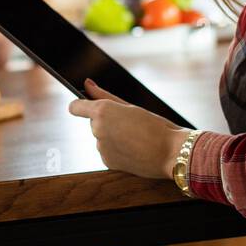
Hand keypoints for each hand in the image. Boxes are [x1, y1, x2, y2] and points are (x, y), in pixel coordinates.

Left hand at [68, 78, 191, 179]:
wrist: (170, 153)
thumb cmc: (155, 126)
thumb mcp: (130, 106)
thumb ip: (103, 95)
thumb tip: (87, 84)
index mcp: (102, 112)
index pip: (75, 107)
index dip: (80, 105)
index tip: (86, 105)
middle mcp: (97, 130)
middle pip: (94, 122)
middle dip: (108, 122)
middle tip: (130, 124)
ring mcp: (101, 148)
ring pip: (101, 137)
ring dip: (113, 136)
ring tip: (135, 138)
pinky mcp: (107, 162)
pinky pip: (107, 151)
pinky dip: (117, 150)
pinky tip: (133, 149)